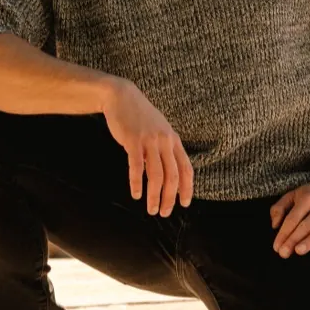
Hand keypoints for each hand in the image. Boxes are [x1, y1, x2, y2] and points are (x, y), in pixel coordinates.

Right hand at [99, 79, 193, 216]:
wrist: (122, 97)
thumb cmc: (140, 117)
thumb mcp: (159, 130)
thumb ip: (164, 149)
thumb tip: (166, 172)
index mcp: (173, 141)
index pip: (186, 169)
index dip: (187, 188)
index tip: (184, 204)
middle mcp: (165, 141)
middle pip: (172, 176)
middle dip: (169, 198)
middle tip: (164, 212)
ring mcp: (150, 141)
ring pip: (156, 175)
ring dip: (154, 195)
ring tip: (151, 209)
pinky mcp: (133, 140)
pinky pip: (137, 166)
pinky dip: (137, 183)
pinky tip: (136, 194)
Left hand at [270, 179, 309, 256]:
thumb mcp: (294, 194)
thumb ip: (279, 207)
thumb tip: (274, 226)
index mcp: (307, 197)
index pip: (293, 218)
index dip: (284, 233)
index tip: (276, 247)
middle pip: (306, 224)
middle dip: (293, 240)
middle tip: (283, 253)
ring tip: (299, 251)